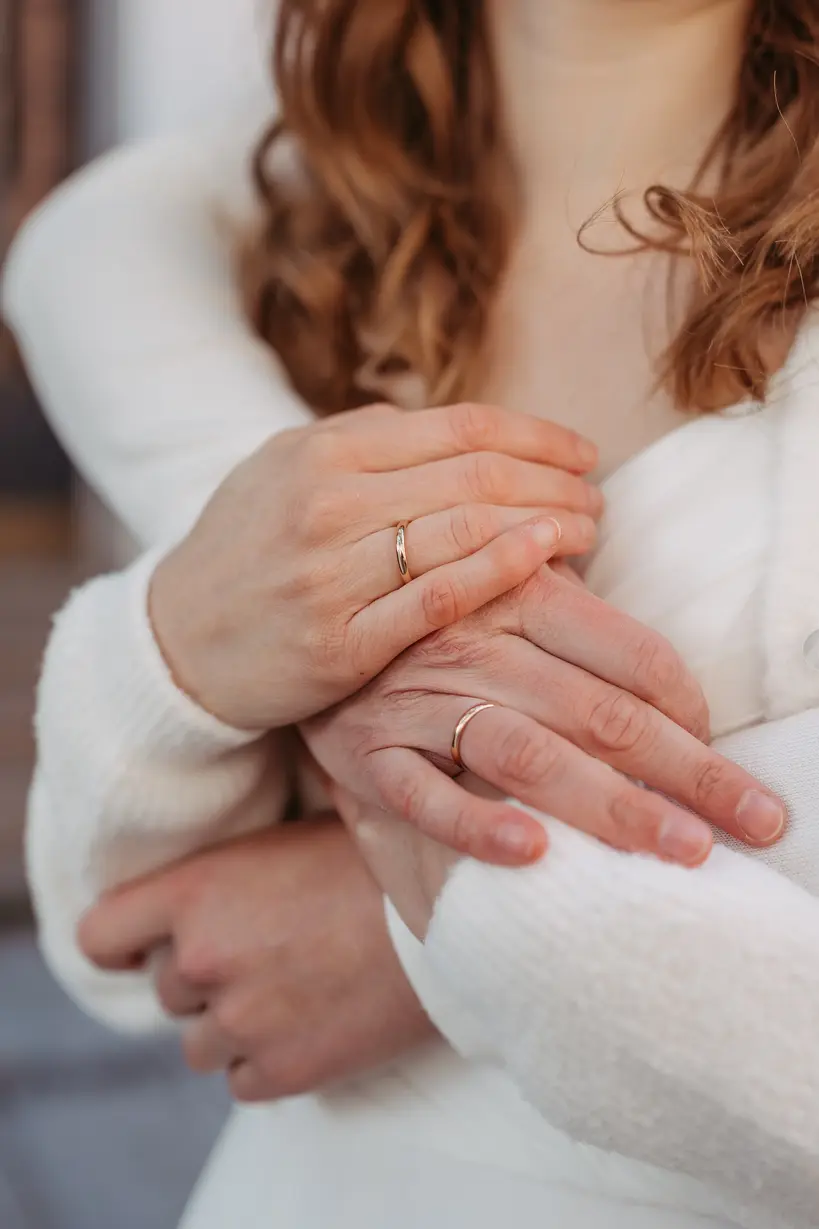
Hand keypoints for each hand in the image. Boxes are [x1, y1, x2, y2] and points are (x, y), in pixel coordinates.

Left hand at [78, 821, 433, 1101]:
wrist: (454, 907)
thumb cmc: (373, 859)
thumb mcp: (282, 842)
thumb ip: (222, 881)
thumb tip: (191, 904)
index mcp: (196, 891)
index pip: (101, 935)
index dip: (125, 943)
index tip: (151, 944)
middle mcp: (204, 958)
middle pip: (168, 988)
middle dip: (208, 974)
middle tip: (270, 949)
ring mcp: (243, 1020)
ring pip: (201, 1042)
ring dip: (236, 1022)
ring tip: (295, 986)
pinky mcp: (285, 1070)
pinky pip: (243, 1080)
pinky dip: (268, 1059)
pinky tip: (311, 1019)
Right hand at [150, 402, 599, 729]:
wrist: (176, 642)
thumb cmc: (242, 549)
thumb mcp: (282, 469)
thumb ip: (359, 439)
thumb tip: (443, 422)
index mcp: (324, 451)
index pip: (460, 427)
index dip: (536, 433)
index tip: (583, 451)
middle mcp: (330, 502)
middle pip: (476, 474)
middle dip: (555, 480)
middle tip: (598, 497)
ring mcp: (334, 573)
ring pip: (466, 530)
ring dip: (545, 523)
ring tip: (589, 530)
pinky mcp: (341, 641)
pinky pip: (437, 596)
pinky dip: (499, 570)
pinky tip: (545, 556)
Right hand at [302, 567, 786, 866]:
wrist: (302, 613)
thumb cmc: (426, 614)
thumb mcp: (499, 587)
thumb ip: (577, 622)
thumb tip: (673, 695)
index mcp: (521, 593)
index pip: (631, 654)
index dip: (692, 710)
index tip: (726, 758)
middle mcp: (477, 644)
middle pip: (603, 713)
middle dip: (692, 772)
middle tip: (760, 822)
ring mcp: (420, 701)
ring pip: (528, 755)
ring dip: (610, 806)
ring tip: (683, 851)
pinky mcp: (369, 753)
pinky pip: (424, 795)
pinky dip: (475, 824)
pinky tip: (532, 853)